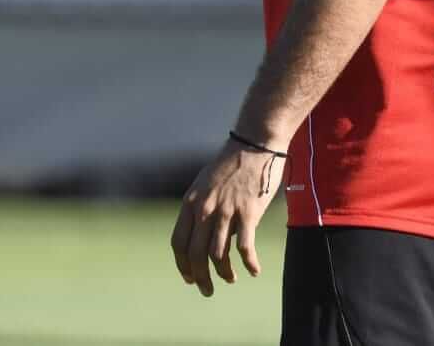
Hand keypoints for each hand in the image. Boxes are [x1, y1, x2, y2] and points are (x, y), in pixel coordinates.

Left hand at [169, 137, 285, 296]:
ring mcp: (225, 212)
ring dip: (223, 274)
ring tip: (231, 280)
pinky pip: (244, 248)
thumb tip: (208, 234)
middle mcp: (204, 209)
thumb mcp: (206, 183)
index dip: (182, 264)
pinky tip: (254, 270)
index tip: (189, 277)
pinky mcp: (248, 213)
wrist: (255, 143)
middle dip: (200, 278)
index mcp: (191, 202)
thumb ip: (202, 207)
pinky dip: (249, 264)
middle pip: (195, 254)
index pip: (178, 242)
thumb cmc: (232, 162)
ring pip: (218, 255)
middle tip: (206, 290)